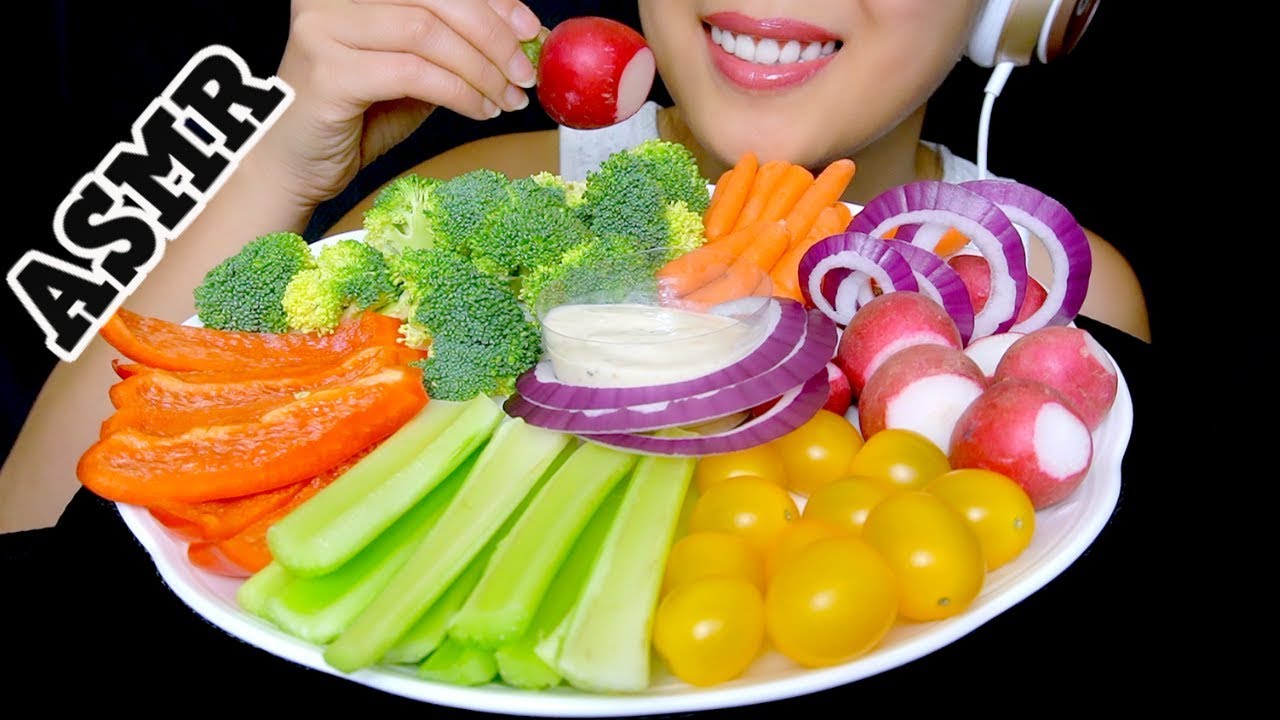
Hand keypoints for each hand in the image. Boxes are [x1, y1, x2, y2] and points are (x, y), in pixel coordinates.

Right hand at [259, 0, 542, 209]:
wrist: (295, 165)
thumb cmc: (355, 117)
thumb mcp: (413, 72)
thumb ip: (453, 50)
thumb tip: (521, 42)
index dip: (492, 0)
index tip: (532, 29)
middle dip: (494, 37)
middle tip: (524, 74)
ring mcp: (324, 30)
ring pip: (428, 34)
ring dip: (481, 70)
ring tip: (505, 100)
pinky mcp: (328, 73)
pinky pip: (413, 74)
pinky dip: (458, 92)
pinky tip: (479, 111)